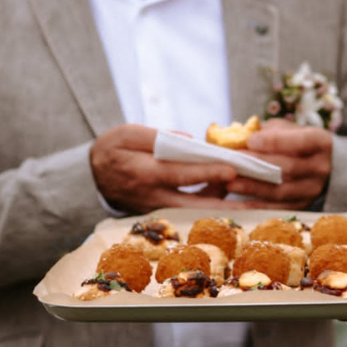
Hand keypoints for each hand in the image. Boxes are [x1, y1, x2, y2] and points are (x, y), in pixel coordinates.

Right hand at [90, 124, 240, 213]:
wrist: (89, 179)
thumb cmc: (111, 150)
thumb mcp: (126, 133)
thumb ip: (156, 135)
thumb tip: (190, 140)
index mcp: (145, 172)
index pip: (181, 173)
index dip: (208, 171)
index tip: (233, 169)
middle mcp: (154, 196)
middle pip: (197, 201)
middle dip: (228, 202)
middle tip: (257, 199)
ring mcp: (158, 208)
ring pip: (197, 210)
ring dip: (225, 205)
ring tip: (254, 197)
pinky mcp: (162, 213)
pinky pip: (190, 210)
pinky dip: (211, 202)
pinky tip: (229, 192)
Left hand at [223, 118, 332, 208]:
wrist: (320, 164)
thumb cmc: (295, 140)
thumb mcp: (287, 129)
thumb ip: (268, 131)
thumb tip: (241, 137)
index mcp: (320, 142)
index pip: (300, 141)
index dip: (275, 142)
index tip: (251, 140)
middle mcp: (320, 168)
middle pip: (288, 168)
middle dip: (259, 164)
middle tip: (234, 161)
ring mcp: (312, 189)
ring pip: (280, 191)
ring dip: (253, 188)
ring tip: (230, 183)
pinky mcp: (301, 205)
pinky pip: (276, 208)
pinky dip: (256, 205)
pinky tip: (237, 202)